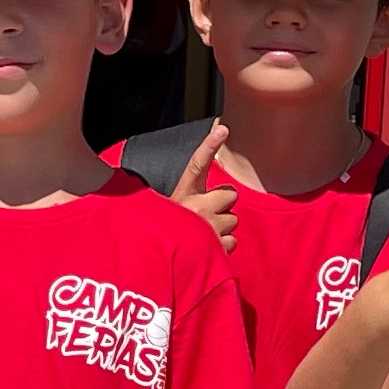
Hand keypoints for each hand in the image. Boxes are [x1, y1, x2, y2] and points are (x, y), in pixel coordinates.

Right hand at [170, 126, 238, 252]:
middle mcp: (198, 208)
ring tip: (203, 234)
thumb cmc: (162, 232)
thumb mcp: (164, 208)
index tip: (222, 129)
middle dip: (223, 203)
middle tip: (207, 213)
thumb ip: (183, 197)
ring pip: (233, 220)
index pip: (198, 164)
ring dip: (222, 227)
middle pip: (230, 194)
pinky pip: (232, 241)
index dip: (210, 145)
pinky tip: (207, 249)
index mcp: (183, 194)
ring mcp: (210, 228)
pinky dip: (223, 246)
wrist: (155, 259)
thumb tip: (191, 191)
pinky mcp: (218, 247)